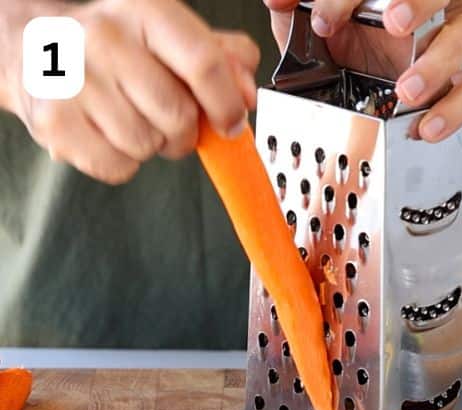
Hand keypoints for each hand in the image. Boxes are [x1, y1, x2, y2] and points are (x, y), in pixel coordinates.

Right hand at [2, 0, 258, 184]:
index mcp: (145, 10)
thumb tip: (247, 95)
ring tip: (131, 118)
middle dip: (185, 131)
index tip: (232, 123)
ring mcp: (73, 78)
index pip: (204, 63)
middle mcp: (104, 37)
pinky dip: (122, 162)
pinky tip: (107, 133)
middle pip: (179, 115)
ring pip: (148, 144)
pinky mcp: (53, 120)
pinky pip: (117, 166)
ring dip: (151, 145)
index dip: (227, 104)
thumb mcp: (174, 38)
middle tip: (169, 119)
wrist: (39, 49)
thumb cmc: (121, 48)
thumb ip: (225, 60)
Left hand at [263, 0, 461, 141]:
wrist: (404, 86)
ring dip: (438, 63)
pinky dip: (456, 108)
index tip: (323, 22)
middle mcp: (425, 11)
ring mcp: (453, 42)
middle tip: (393, 22)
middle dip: (416, 3)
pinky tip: (427, 127)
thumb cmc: (360, 49)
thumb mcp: (322, 27)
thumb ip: (297, 9)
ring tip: (408, 90)